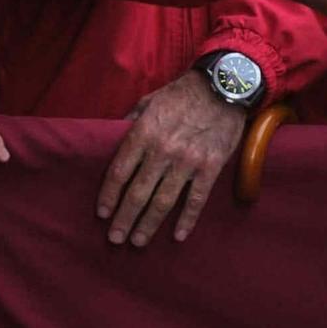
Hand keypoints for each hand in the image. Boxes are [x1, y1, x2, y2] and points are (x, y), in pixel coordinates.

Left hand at [97, 71, 247, 245]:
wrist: (224, 85)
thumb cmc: (183, 93)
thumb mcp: (149, 100)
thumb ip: (131, 122)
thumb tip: (113, 140)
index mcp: (144, 133)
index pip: (119, 172)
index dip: (108, 195)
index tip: (102, 213)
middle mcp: (163, 150)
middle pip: (138, 193)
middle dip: (124, 218)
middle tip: (114, 238)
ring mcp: (188, 161)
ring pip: (163, 201)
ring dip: (148, 224)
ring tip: (137, 242)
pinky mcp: (210, 166)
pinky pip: (196, 199)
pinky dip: (187, 220)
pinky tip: (178, 236)